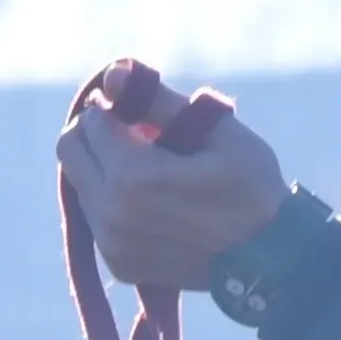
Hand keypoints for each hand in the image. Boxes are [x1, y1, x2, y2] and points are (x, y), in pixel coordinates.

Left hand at [59, 85, 290, 291]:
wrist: (271, 259)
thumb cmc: (252, 186)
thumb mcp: (215, 131)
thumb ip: (157, 101)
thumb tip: (113, 73)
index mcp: (133, 175)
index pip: (91, 121)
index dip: (114, 108)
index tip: (141, 111)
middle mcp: (112, 213)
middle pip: (69, 151)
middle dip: (95, 134)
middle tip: (133, 133)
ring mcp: (113, 244)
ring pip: (80, 185)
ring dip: (104, 169)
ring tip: (150, 170)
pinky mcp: (119, 265)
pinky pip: (97, 220)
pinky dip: (114, 204)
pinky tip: (153, 204)